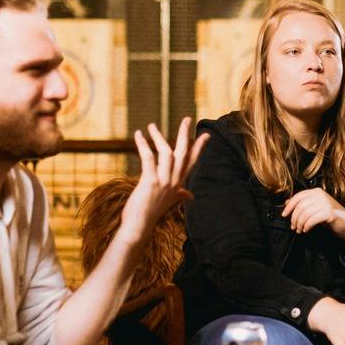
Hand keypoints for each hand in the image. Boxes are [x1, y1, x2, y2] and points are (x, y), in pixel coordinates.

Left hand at [119, 118, 207, 240]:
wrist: (139, 226)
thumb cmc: (150, 212)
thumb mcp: (169, 201)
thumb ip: (180, 195)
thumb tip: (190, 196)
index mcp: (179, 184)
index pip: (192, 162)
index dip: (199, 147)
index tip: (206, 135)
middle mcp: (174, 181)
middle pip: (183, 153)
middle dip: (185, 134)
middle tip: (187, 119)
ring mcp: (164, 181)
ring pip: (167, 152)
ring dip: (158, 137)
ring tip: (151, 126)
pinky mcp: (151, 181)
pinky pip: (149, 158)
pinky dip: (143, 145)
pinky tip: (138, 135)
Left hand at [283, 188, 344, 242]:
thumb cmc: (332, 217)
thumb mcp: (316, 208)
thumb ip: (304, 204)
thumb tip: (287, 202)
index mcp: (317, 192)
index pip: (298, 196)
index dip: (289, 206)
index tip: (284, 215)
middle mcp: (321, 195)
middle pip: (300, 206)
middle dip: (294, 218)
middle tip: (294, 227)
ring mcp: (326, 203)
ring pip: (304, 214)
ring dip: (300, 224)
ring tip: (300, 230)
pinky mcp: (329, 213)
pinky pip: (312, 220)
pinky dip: (307, 226)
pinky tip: (307, 230)